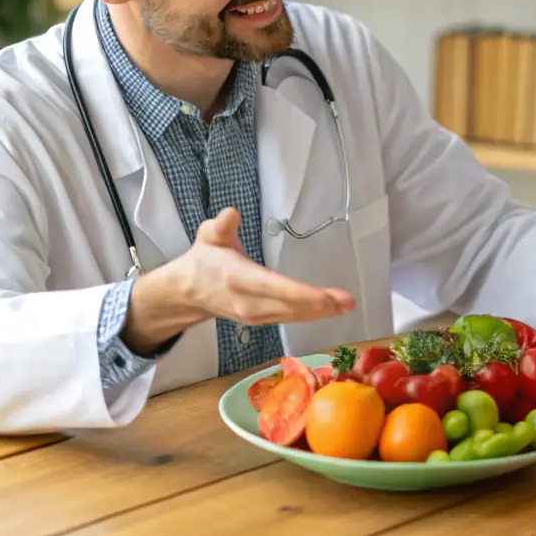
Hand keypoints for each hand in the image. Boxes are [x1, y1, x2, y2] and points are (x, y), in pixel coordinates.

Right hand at [122, 207, 354, 354]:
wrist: (188, 292)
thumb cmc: (204, 259)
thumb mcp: (208, 236)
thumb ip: (220, 226)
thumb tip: (230, 213)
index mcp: (239, 278)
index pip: (275, 288)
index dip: (302, 294)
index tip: (327, 297)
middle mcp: (249, 302)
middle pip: (289, 307)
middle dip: (319, 306)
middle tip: (347, 302)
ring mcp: (254, 316)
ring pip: (291, 316)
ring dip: (319, 312)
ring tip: (344, 305)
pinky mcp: (260, 321)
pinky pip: (287, 319)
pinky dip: (308, 315)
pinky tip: (327, 309)